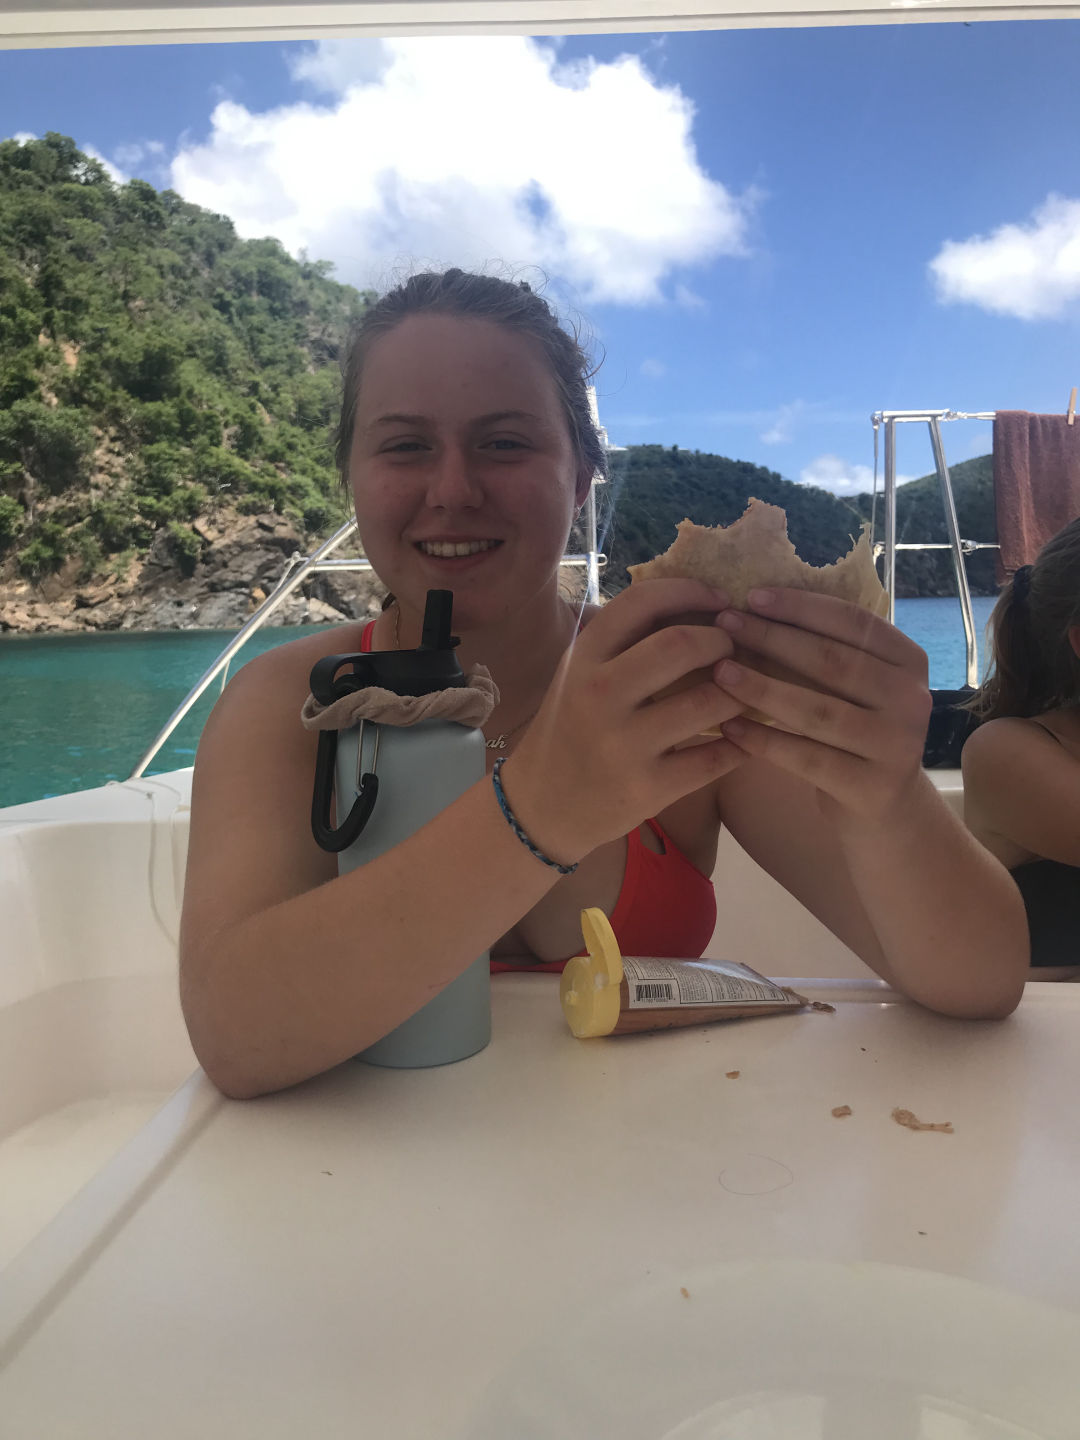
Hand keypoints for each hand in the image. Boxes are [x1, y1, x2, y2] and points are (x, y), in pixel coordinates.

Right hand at [502, 580, 747, 862]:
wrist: (543, 806)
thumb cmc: (571, 730)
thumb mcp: (578, 676)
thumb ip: (620, 642)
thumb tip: (690, 601)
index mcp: (583, 659)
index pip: (642, 602)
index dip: (690, 591)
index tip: (719, 601)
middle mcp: (599, 695)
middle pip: (680, 645)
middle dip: (722, 640)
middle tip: (733, 649)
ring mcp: (623, 744)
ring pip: (709, 701)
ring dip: (739, 692)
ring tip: (743, 691)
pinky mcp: (648, 788)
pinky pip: (715, 757)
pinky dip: (740, 743)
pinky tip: (742, 737)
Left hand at [712, 588, 931, 822]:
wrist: (885, 806)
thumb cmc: (855, 732)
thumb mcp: (857, 686)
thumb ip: (828, 650)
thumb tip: (756, 606)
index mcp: (909, 661)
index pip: (853, 622)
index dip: (801, 607)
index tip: (752, 596)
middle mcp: (912, 699)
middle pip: (832, 661)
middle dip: (772, 639)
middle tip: (724, 626)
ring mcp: (896, 745)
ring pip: (817, 711)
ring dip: (762, 688)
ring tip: (719, 673)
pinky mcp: (871, 786)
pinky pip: (806, 758)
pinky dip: (764, 740)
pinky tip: (728, 727)